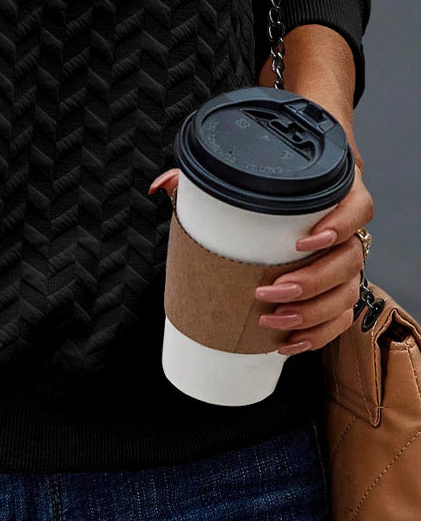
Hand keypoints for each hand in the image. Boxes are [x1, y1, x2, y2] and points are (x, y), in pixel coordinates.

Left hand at [149, 161, 372, 354]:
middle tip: (269, 291)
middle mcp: (348, 231)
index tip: (302, 242)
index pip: (358, 207)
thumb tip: (161, 187)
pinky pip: (341, 318)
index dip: (339, 225)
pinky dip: (318, 335)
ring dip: (312, 314)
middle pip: (349, 260)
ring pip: (347, 293)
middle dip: (312, 282)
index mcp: (335, 195)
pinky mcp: (339, 290)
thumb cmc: (268, 190)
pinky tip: (289, 342)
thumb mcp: (241, 178)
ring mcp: (346, 262)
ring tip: (273, 320)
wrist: (293, 201)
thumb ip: (204, 178)